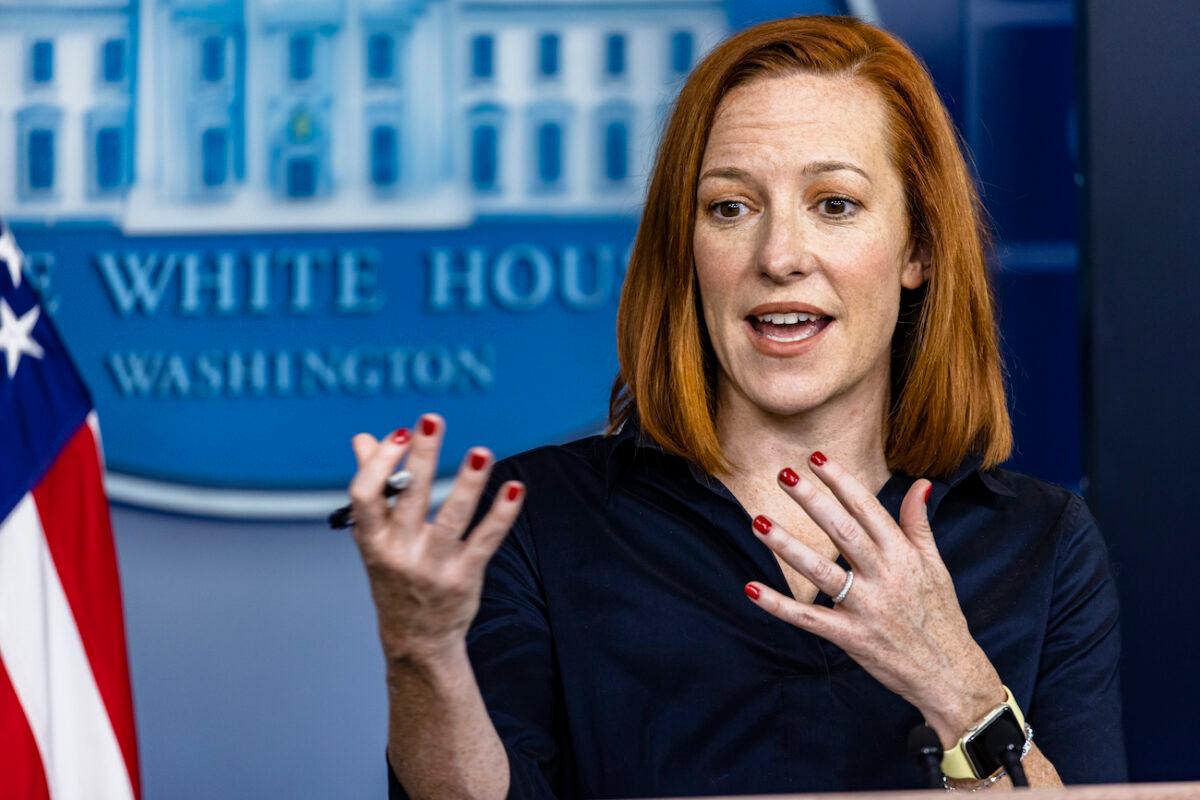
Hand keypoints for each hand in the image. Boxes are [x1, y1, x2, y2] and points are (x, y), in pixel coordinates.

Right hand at [348, 413, 524, 666]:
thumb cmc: (395, 574)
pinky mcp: (465, 576)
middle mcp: (399, 552)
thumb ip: (374, 487)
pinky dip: (502, 514)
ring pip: (452, 518)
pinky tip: (515, 488)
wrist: (416, 639)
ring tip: (482, 452)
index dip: (380, 462)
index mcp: (372, 538)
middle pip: (410, 497)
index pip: (365, 495)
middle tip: (432, 420)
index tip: (399, 433)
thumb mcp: (376, 537)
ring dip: (468, 484)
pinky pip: (486, 541)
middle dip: (422, 457)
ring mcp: (433, 566)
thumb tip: (364, 438)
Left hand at [743, 452, 1003, 746]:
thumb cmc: (939, 615)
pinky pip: (808, 619)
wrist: (949, 674)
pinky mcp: (851, 637)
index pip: (868, 510)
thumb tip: (920, 483)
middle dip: (813, 502)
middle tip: (784, 474)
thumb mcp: (935, 566)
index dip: (842, 483)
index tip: (816, 458)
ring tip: (759, 522)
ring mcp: (866, 608)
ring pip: (821, 572)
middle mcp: (884, 577)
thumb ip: (918, 524)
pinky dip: (779, 606)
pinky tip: (751, 588)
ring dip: (788, 547)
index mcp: (903, 555)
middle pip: (843, 532)